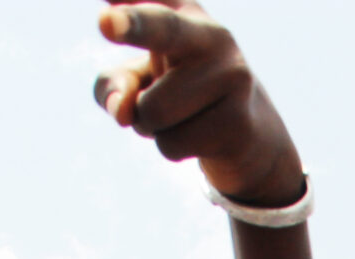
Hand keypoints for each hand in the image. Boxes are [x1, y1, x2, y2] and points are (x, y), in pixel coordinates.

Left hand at [94, 2, 303, 209]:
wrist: (248, 135)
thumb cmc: (180, 95)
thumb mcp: (139, 82)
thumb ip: (115, 84)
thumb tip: (122, 112)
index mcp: (184, 12)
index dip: (131, 0)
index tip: (108, 5)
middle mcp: (212, 34)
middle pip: (164, 29)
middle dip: (135, 24)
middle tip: (106, 21)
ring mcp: (232, 75)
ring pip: (152, 110)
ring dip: (151, 126)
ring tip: (180, 116)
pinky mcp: (239, 120)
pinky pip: (171, 143)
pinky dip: (171, 147)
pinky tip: (197, 136)